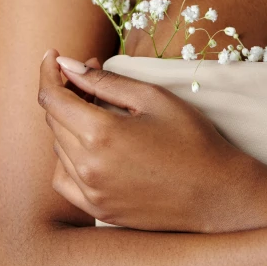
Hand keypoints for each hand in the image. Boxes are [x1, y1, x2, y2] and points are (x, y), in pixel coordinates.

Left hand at [39, 49, 249, 231]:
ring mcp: (92, 192)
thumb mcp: (152, 97)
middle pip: (54, 120)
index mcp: (101, 134)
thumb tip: (66, 64)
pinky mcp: (99, 210)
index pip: (52, 97)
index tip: (52, 56)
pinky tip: (90, 149)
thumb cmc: (192, 140)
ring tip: (99, 112)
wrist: (219, 194)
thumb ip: (103, 80)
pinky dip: (68, 159)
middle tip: (90, 80)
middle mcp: (88, 167)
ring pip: (58, 148)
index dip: (48, 71)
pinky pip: (64, 180)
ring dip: (69, 125)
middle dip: (66, 93)